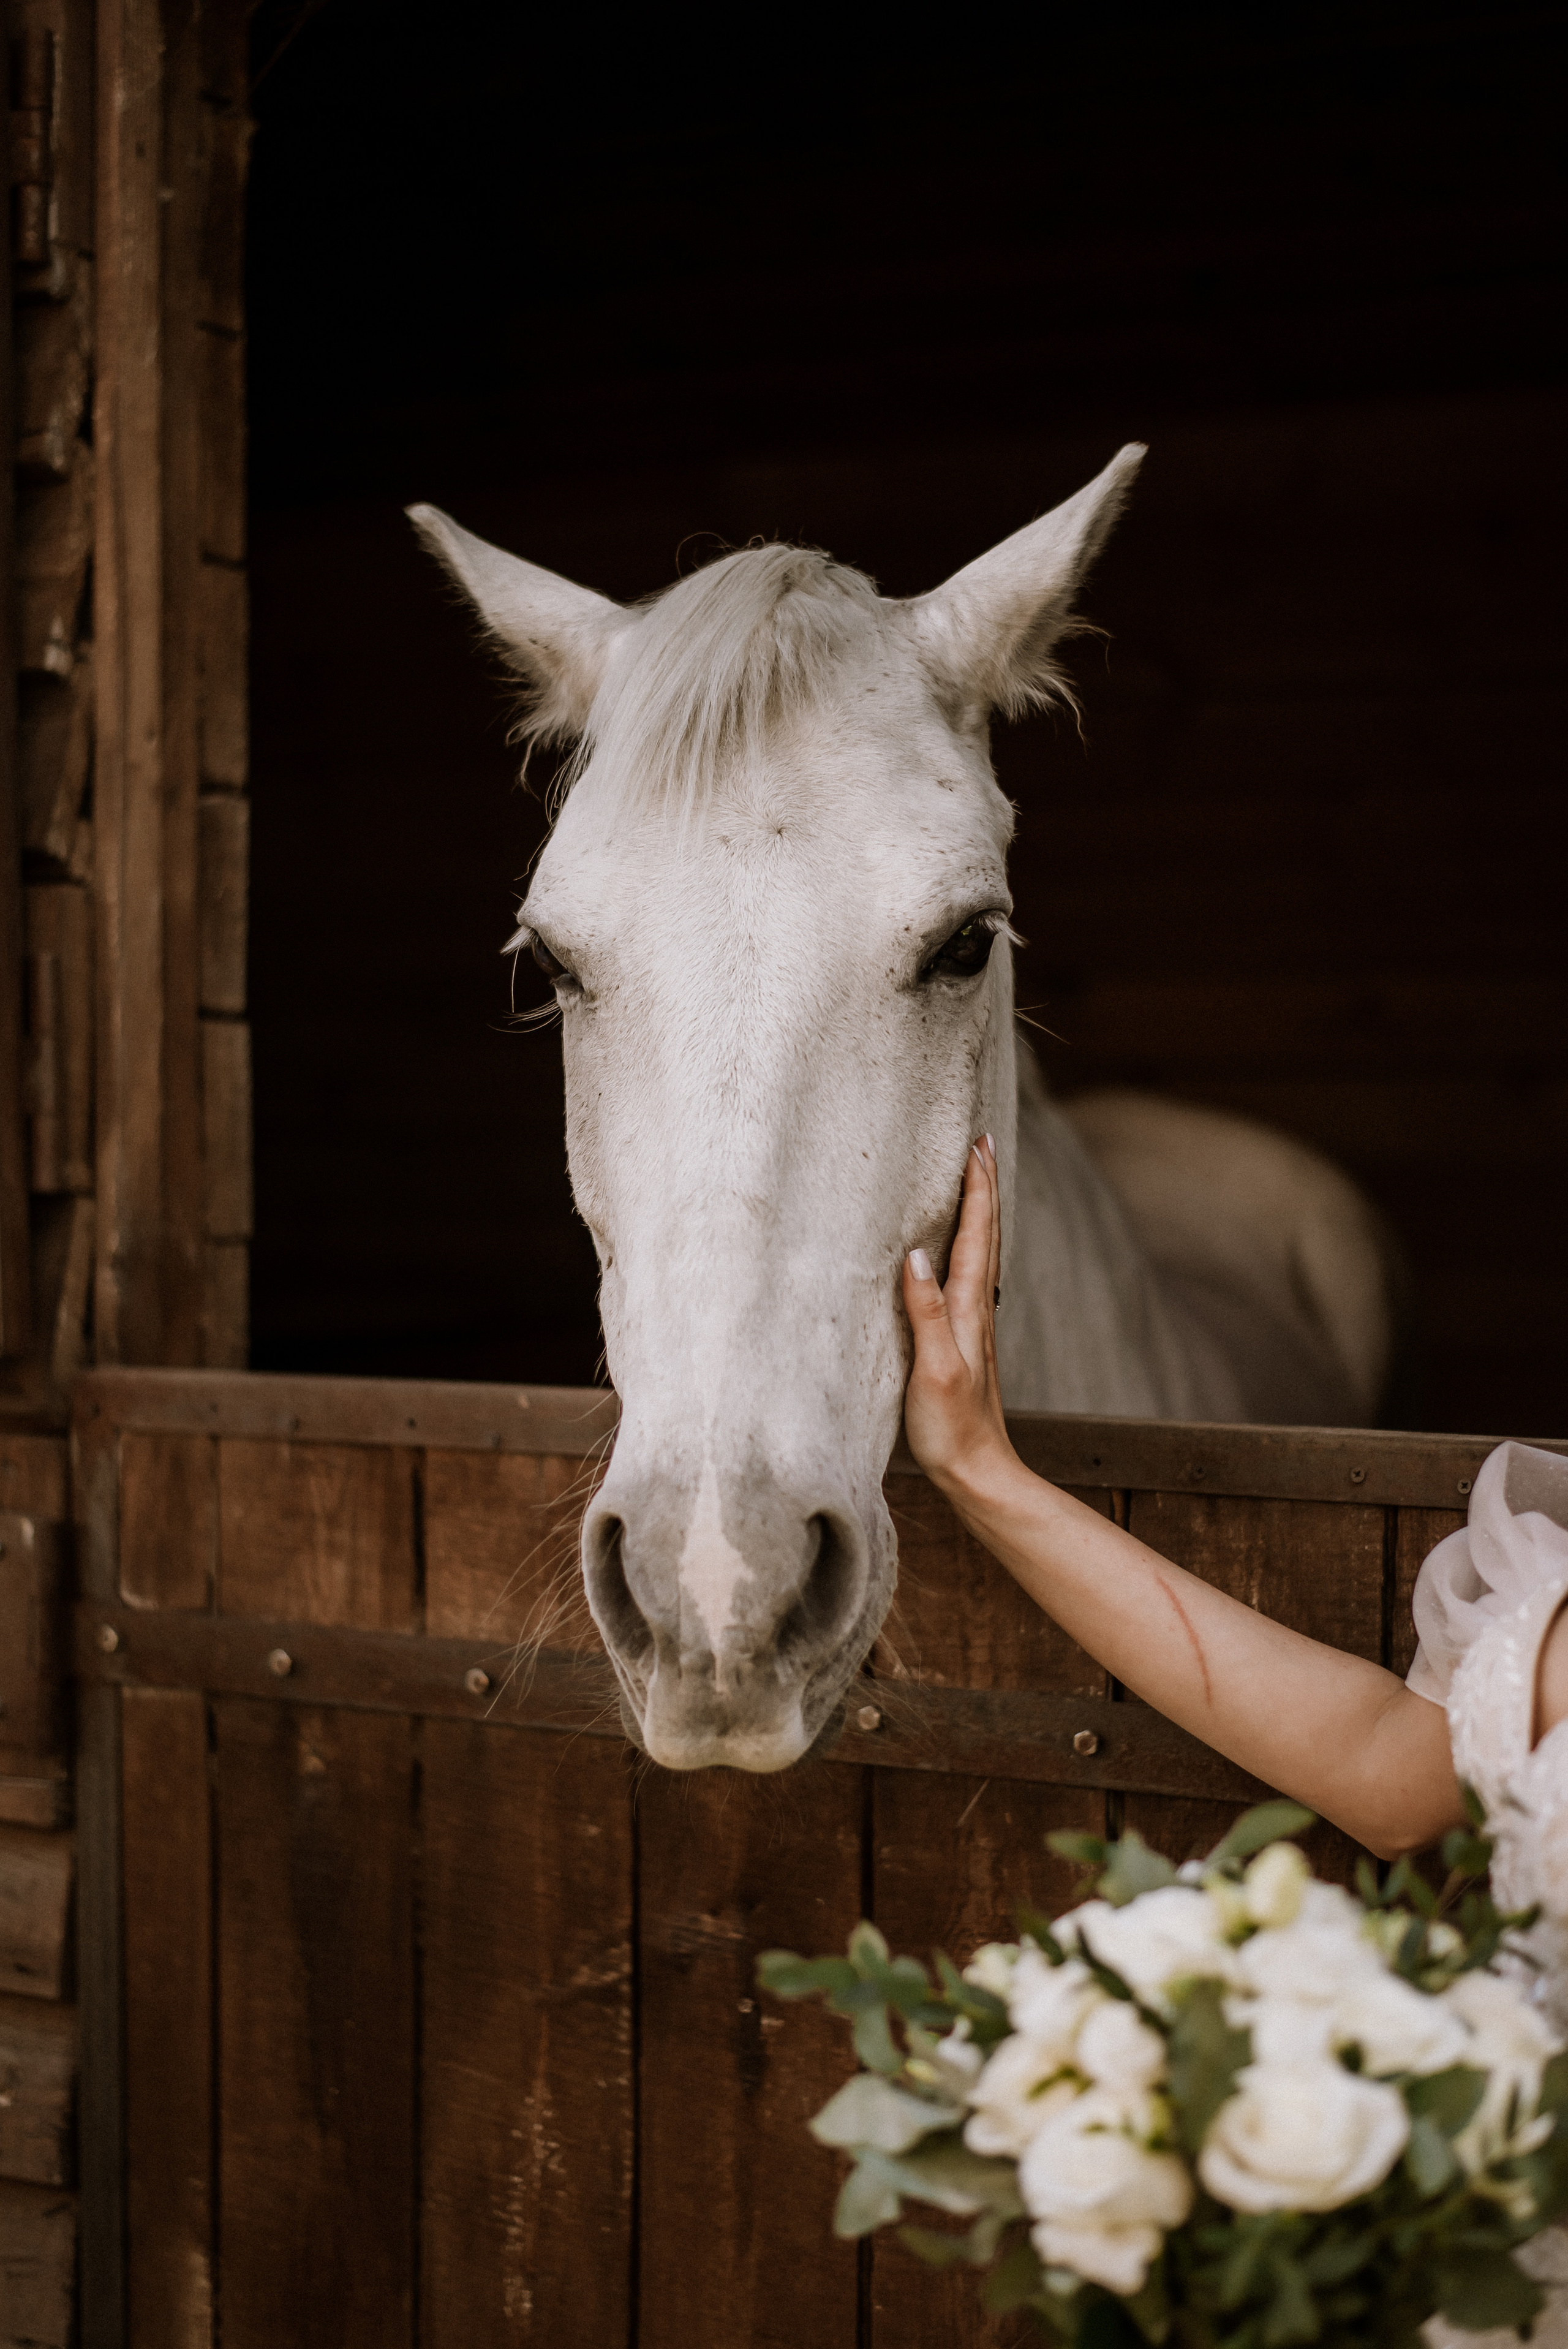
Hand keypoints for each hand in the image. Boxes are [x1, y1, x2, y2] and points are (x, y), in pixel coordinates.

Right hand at [901, 1137, 1016, 1495]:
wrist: (978, 1473)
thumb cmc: (952, 1428)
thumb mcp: (932, 1370)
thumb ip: (925, 1313)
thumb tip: (914, 1255)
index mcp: (969, 1310)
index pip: (976, 1235)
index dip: (977, 1188)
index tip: (977, 1144)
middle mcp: (977, 1310)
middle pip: (987, 1234)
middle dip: (985, 1186)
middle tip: (982, 1143)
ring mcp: (974, 1326)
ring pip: (983, 1253)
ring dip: (981, 1212)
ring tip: (976, 1181)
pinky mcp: (965, 1342)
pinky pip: (972, 1277)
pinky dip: (971, 1246)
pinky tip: (961, 1251)